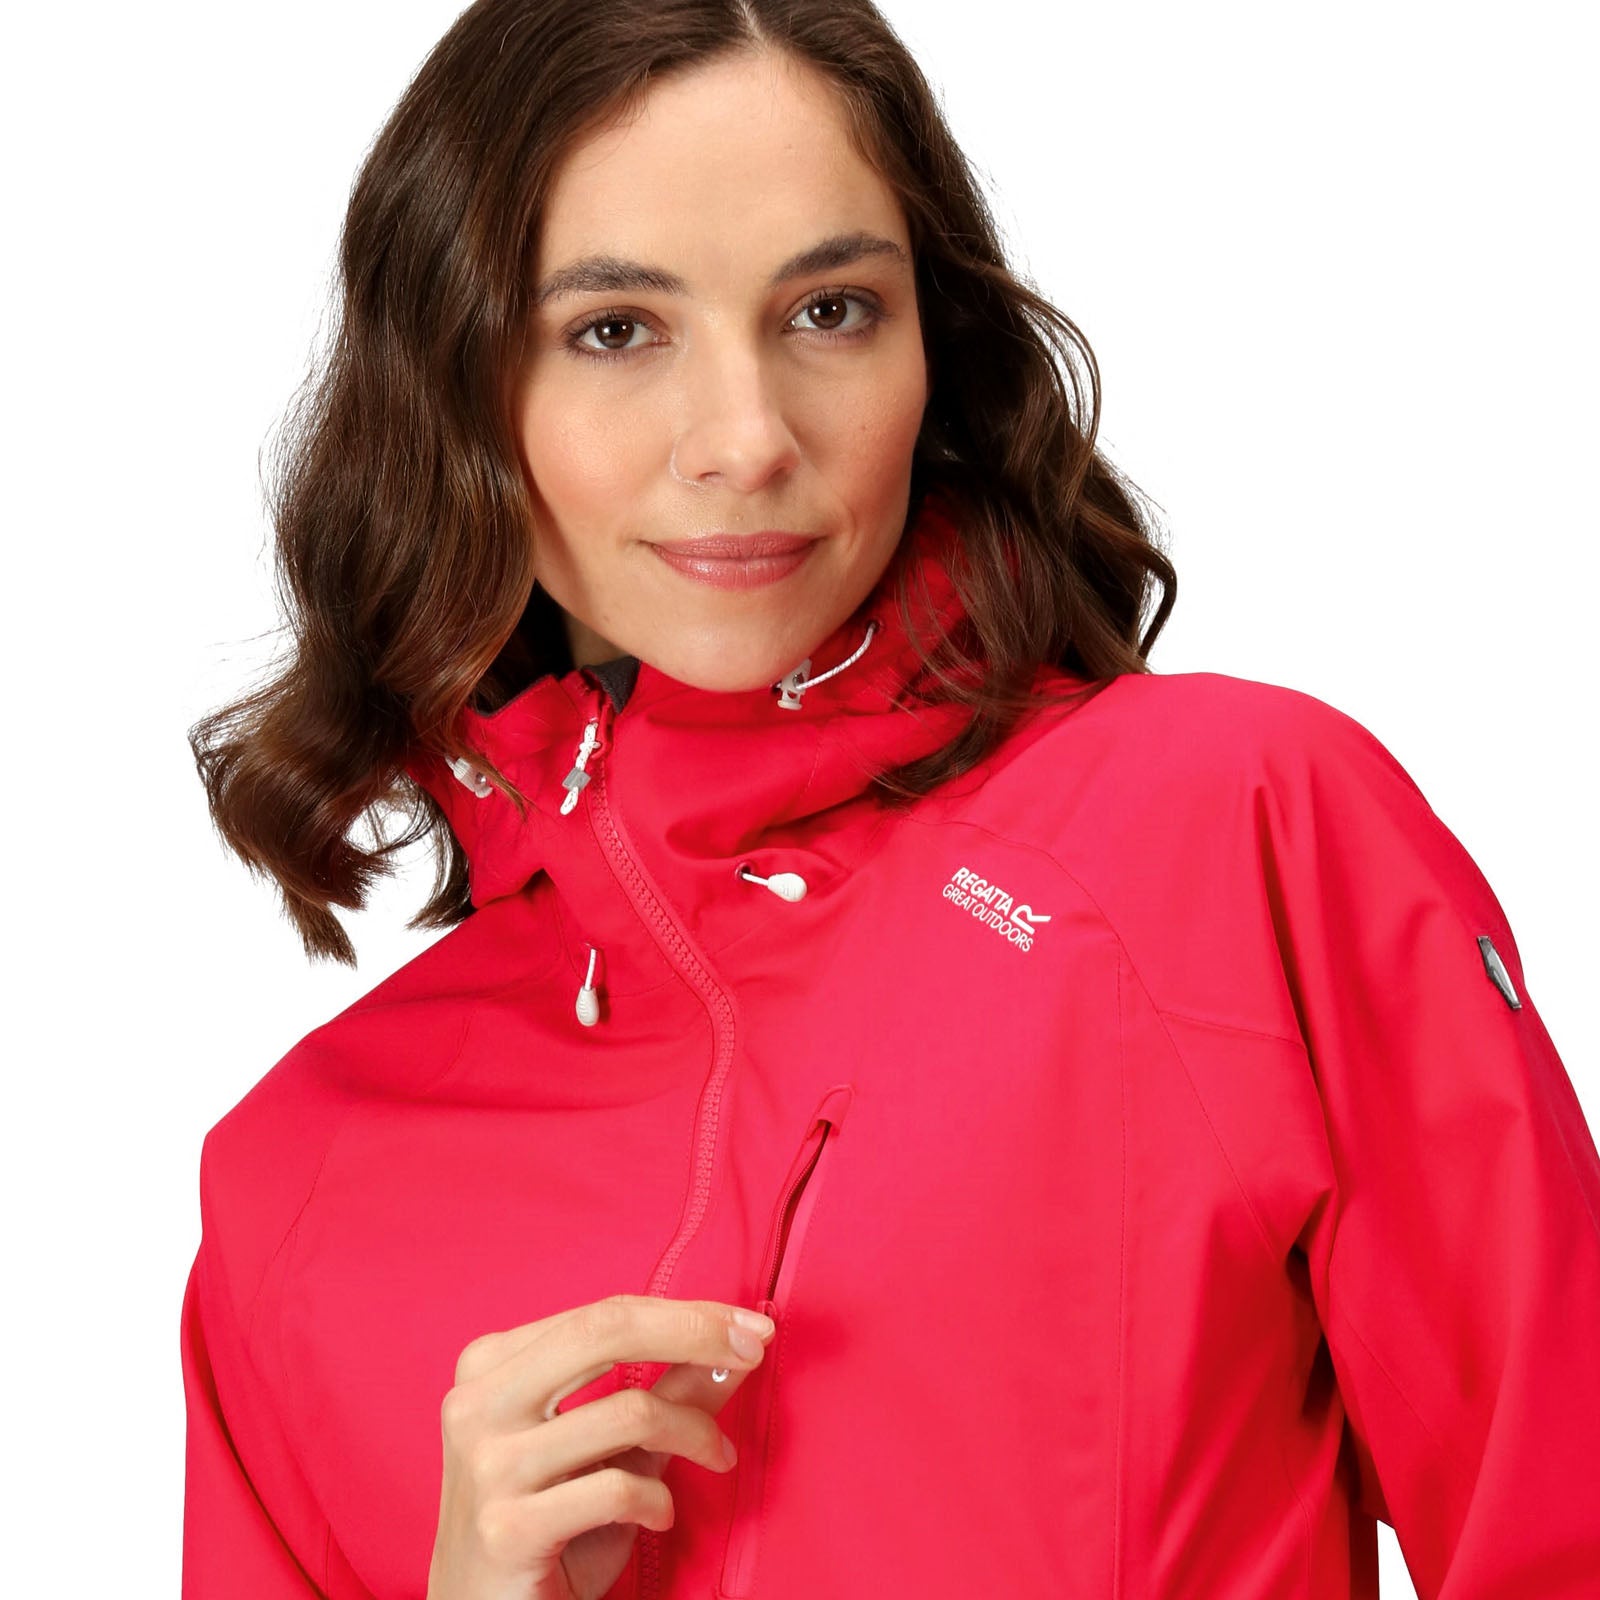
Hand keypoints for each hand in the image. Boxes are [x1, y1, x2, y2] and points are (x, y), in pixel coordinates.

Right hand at [425, 1292, 776, 1599]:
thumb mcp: (610, 1449)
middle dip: (695, 1333)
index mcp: (491, 1365)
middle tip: (753, 1350)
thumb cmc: (548, 1528)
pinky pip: (617, 1489)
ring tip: (717, 1457)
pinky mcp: (506, 1528)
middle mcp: (478, 1404)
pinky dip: (660, 1502)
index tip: (748, 1326)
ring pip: (628, 1412)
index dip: (687, 1314)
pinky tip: (660, 1516)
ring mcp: (487, 1465)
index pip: (605, 1313)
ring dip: (695, 1435)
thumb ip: (667, 1393)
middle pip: (606, 1332)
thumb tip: (737, 1345)